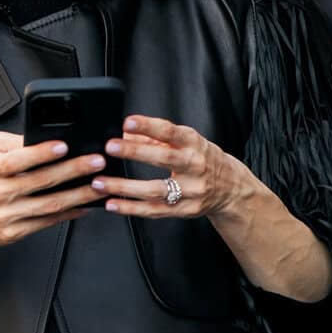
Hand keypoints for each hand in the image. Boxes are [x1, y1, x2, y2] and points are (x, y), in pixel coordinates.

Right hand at [0, 130, 104, 251]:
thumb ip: (12, 143)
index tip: (64, 145)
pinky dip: (67, 214)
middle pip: (40, 181)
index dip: (41, 153)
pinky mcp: (13, 233)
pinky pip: (46, 223)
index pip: (16, 160)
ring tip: (98, 185)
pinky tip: (84, 206)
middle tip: (96, 162)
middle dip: (72, 170)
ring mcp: (6, 216)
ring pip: (48, 205)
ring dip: (78, 195)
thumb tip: (43, 137)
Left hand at [93, 115, 255, 219]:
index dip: (149, 126)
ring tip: (100, 183)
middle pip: (163, 158)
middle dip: (135, 152)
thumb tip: (128, 130)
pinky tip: (113, 204)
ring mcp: (191, 191)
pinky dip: (131, 208)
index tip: (128, 122)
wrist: (231, 188)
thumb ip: (156, 136)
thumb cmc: (204, 160)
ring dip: (124, 187)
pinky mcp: (185, 210)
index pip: (170, 132)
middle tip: (110, 147)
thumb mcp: (186, 142)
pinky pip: (155, 211)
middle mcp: (195, 167)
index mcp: (194, 144)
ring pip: (154, 190)